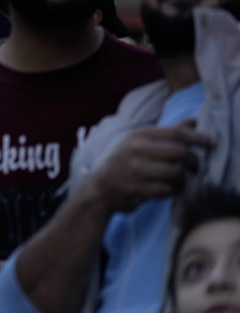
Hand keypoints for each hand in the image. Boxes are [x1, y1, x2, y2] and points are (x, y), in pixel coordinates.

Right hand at [83, 119, 214, 214]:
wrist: (100, 188)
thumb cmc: (125, 163)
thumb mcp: (141, 142)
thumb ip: (168, 133)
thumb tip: (193, 121)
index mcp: (139, 135)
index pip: (176, 133)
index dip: (198, 138)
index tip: (213, 144)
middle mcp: (137, 149)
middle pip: (180, 152)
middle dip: (193, 162)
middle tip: (194, 168)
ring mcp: (136, 169)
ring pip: (176, 172)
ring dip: (182, 179)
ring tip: (178, 180)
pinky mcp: (138, 188)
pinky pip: (168, 190)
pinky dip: (171, 191)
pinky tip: (166, 189)